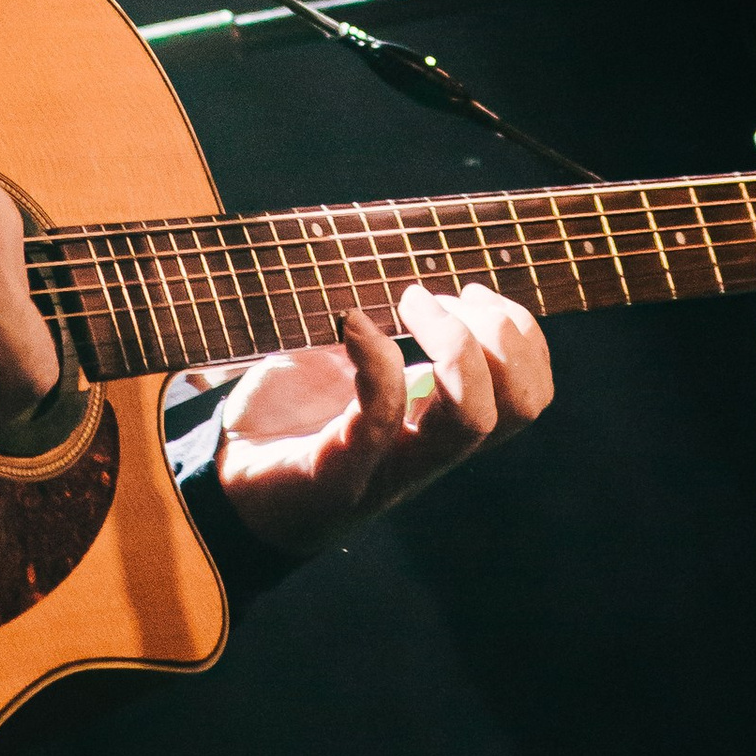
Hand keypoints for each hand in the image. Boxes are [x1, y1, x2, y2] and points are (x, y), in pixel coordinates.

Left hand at [207, 280, 553, 560]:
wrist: (226, 484)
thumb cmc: (291, 416)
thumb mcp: (354, 368)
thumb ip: (394, 339)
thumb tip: (418, 271)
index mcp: (440, 428)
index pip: (529, 399)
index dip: (522, 337)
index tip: (469, 291)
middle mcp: (427, 454)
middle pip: (515, 408)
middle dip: (500, 333)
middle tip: (440, 296)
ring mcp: (387, 468)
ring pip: (470, 422)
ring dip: (455, 345)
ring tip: (408, 301)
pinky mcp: (336, 473)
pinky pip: (378, 420)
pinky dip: (376, 359)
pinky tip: (350, 323)